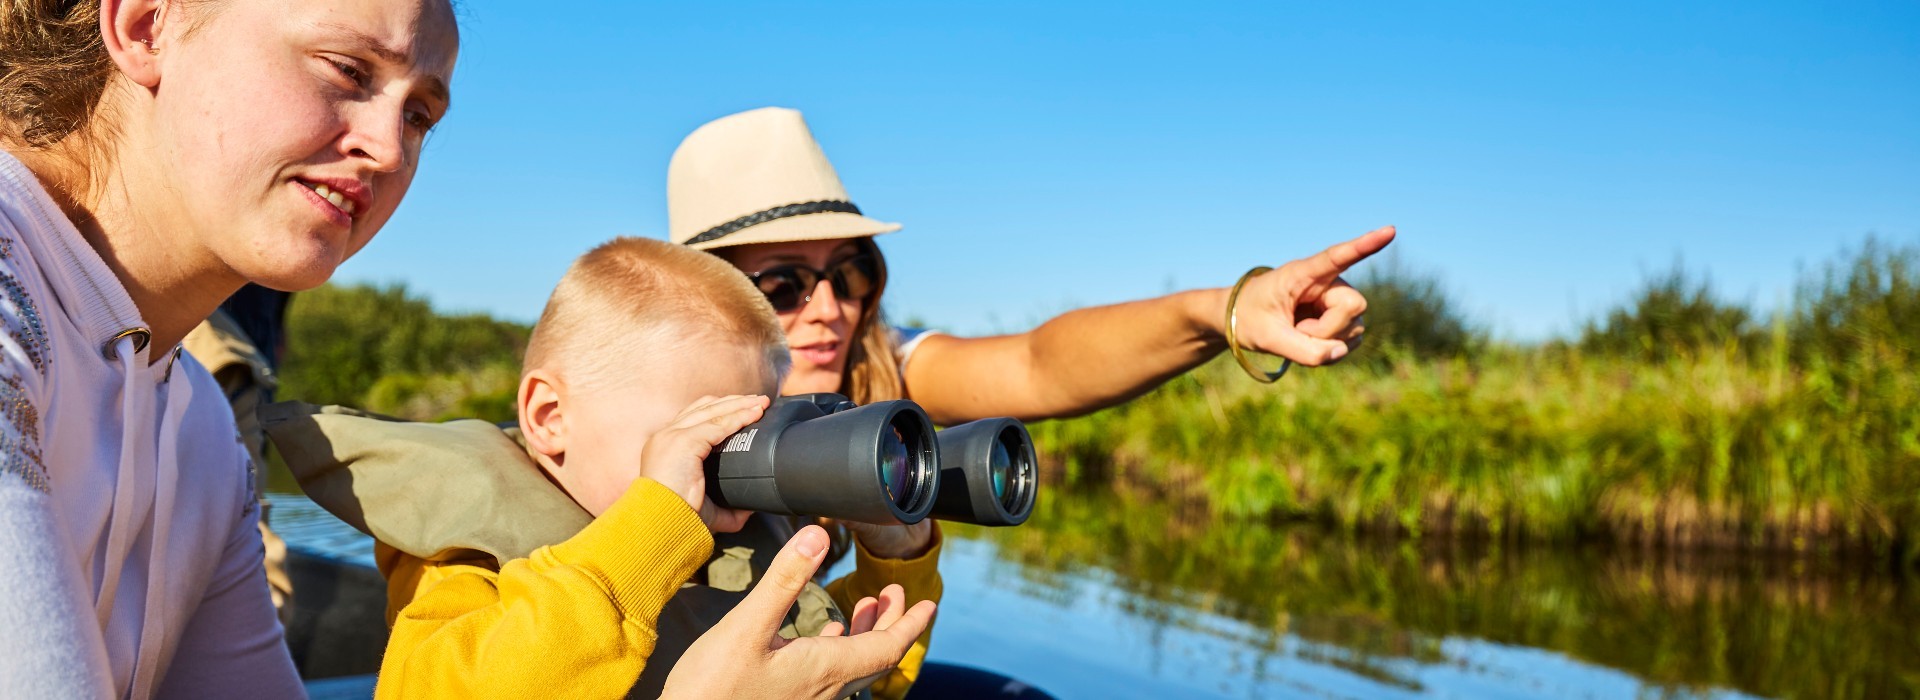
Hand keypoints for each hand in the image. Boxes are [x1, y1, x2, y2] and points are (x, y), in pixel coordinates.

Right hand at [638, 394, 768, 532]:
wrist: (660, 525)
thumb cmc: (677, 518)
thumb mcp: (704, 508)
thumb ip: (726, 508)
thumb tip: (749, 509)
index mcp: (665, 446)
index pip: (694, 416)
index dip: (720, 408)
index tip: (744, 408)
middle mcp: (666, 436)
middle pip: (704, 407)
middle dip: (733, 401)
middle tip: (758, 401)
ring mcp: (672, 436)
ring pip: (712, 410)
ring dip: (740, 404)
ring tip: (762, 402)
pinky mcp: (683, 442)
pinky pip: (718, 424)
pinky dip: (739, 417)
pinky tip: (754, 414)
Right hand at [661, 526, 937, 699]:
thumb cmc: (713, 687)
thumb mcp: (748, 626)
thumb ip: (784, 580)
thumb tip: (816, 536)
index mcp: (825, 669)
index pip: (888, 647)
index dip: (911, 623)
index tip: (930, 602)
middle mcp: (824, 689)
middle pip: (875, 656)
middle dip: (891, 622)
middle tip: (895, 592)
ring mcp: (806, 698)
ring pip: (852, 666)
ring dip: (864, 634)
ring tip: (867, 606)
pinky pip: (827, 674)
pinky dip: (835, 649)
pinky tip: (823, 636)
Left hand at [1231, 226, 1395, 365]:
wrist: (1238, 321)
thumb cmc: (1249, 319)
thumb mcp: (1269, 338)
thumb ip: (1304, 350)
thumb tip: (1341, 351)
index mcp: (1302, 274)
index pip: (1337, 257)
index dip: (1365, 245)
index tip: (1390, 230)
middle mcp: (1326, 283)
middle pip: (1354, 305)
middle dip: (1329, 329)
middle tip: (1298, 332)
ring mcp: (1335, 301)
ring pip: (1355, 327)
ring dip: (1327, 341)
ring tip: (1298, 334)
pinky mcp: (1339, 320)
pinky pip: (1349, 341)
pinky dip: (1331, 349)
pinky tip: (1309, 343)